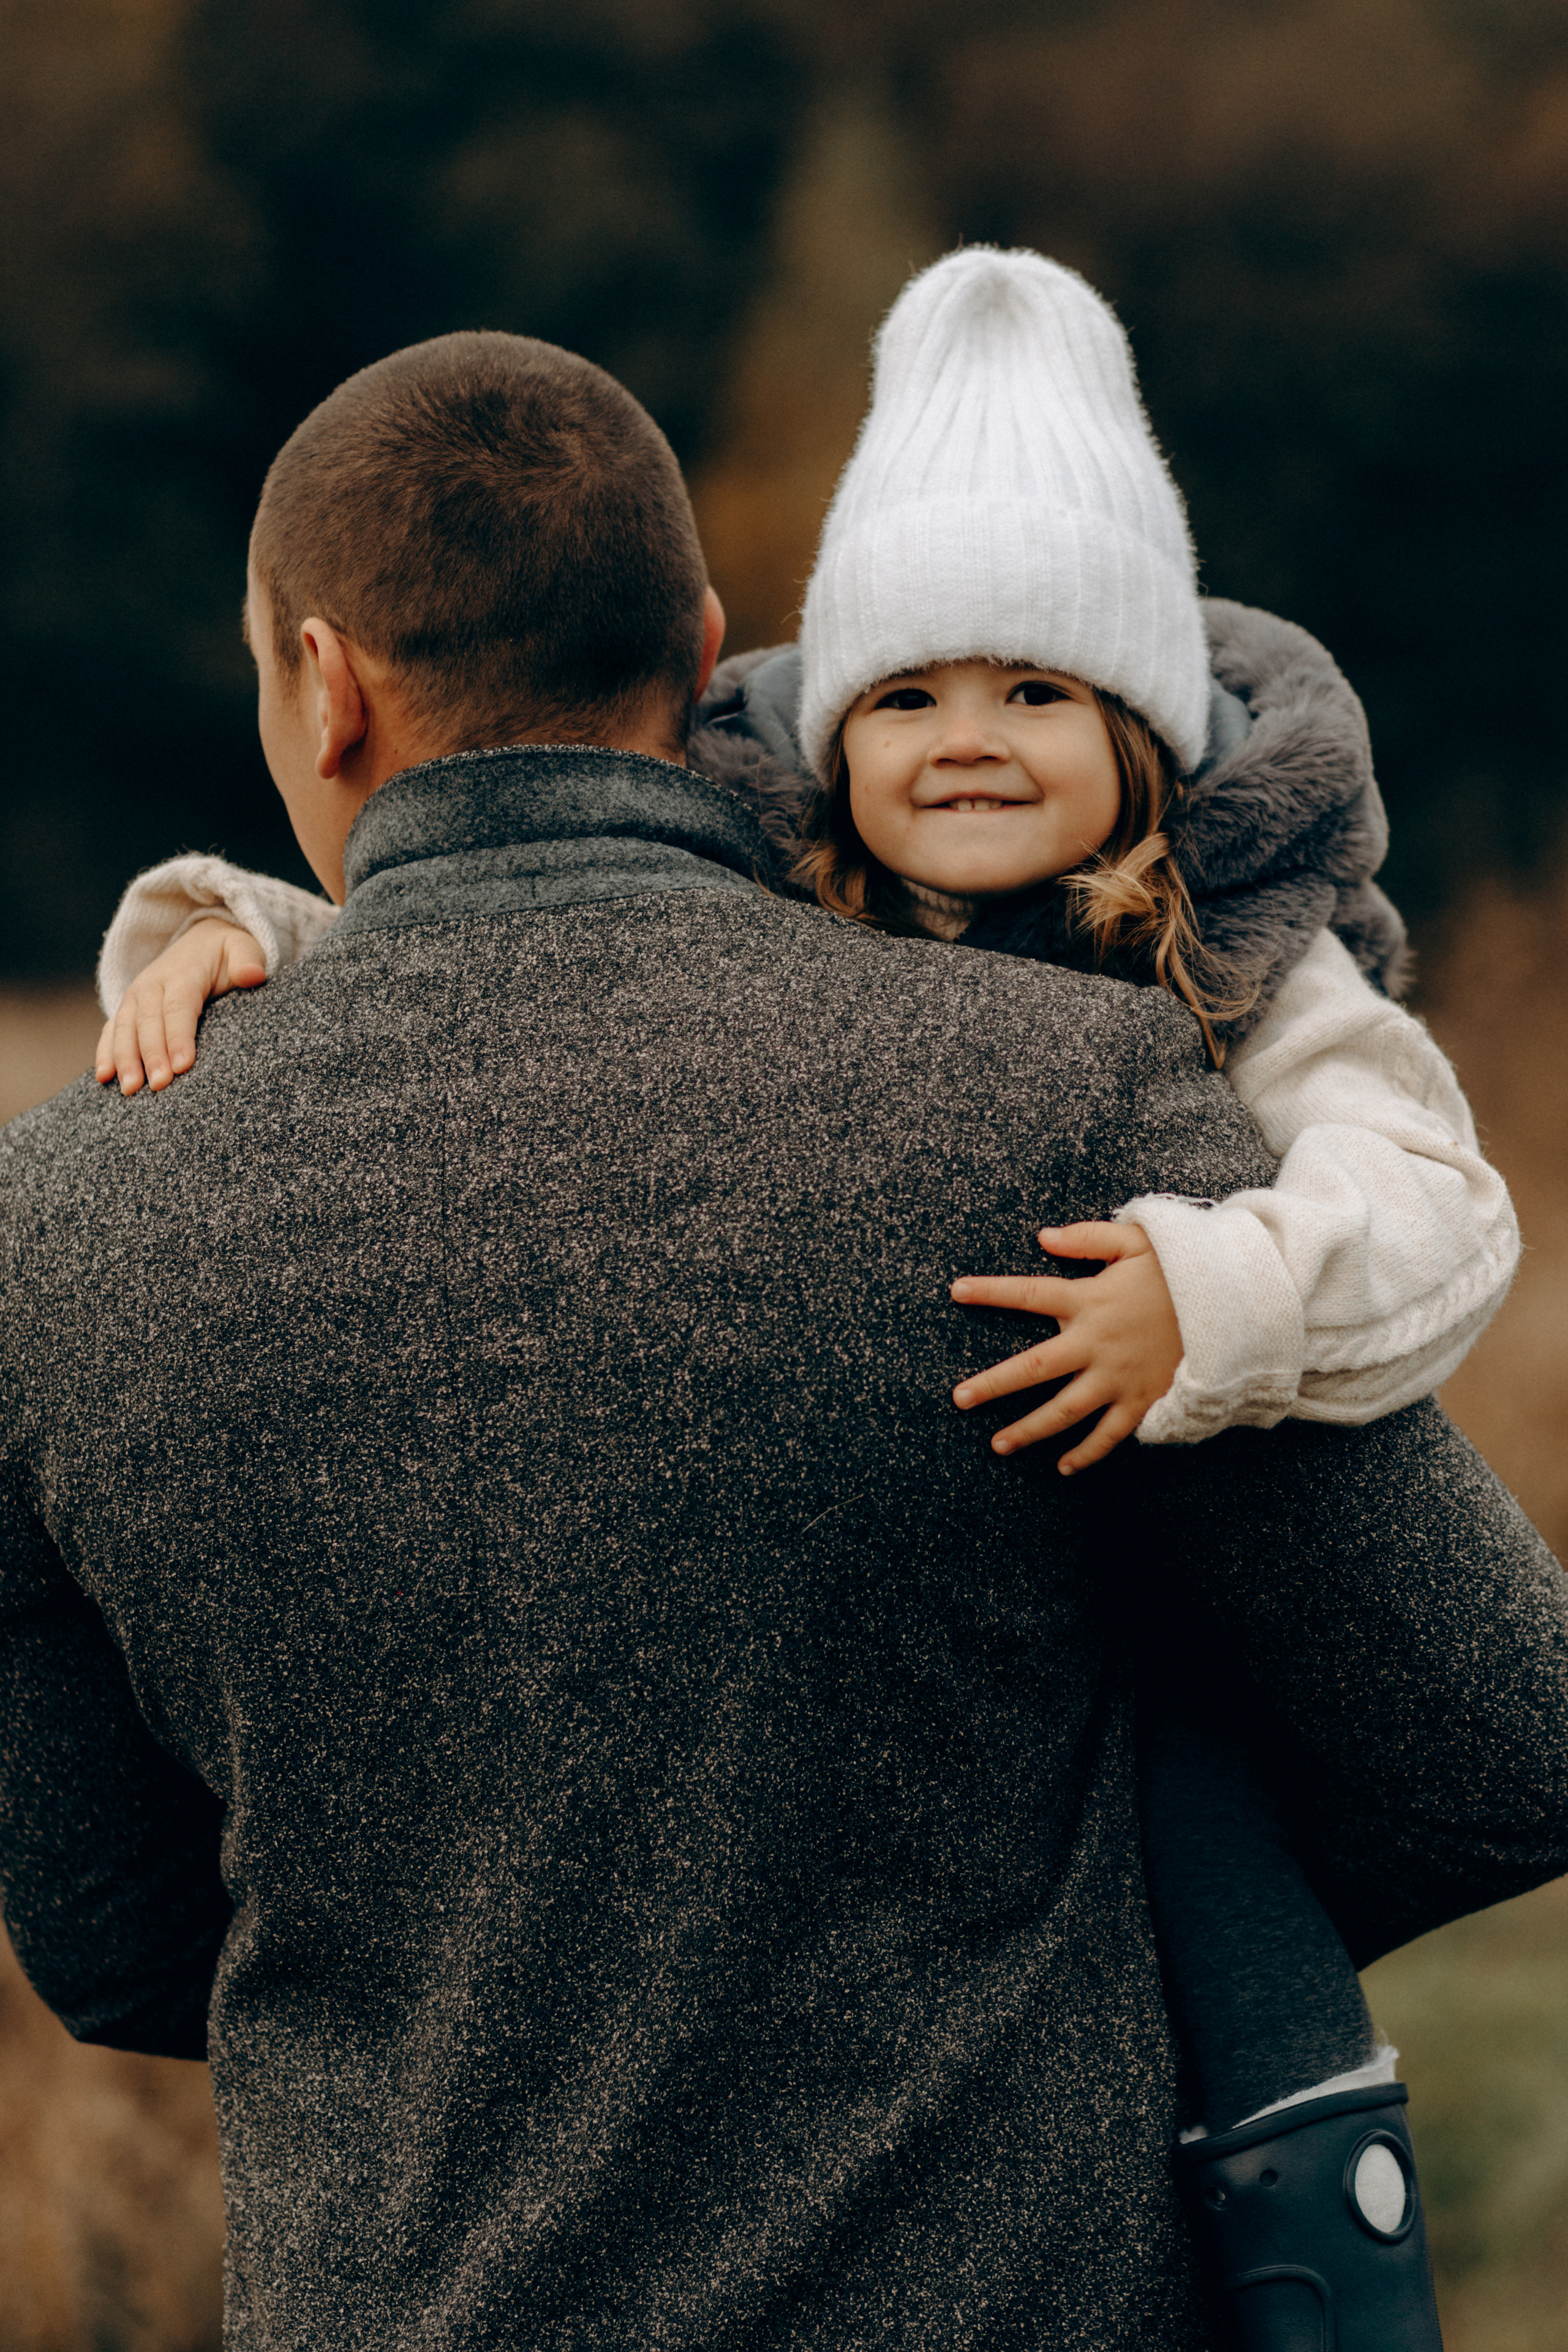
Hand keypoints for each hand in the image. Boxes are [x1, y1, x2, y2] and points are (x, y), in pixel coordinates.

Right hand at [96, 920, 266, 1095]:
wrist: (199, 940)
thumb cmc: (226, 952)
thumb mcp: (243, 947)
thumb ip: (249, 960)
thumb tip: (254, 975)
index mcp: (182, 973)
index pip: (178, 1007)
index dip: (178, 1036)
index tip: (182, 1066)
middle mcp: (152, 984)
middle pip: (148, 1022)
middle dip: (151, 1055)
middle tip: (158, 1086)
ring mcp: (135, 997)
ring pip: (124, 1028)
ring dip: (124, 1059)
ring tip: (130, 1089)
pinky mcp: (127, 1008)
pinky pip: (111, 1030)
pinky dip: (105, 1052)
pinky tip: (105, 1078)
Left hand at [949, 1222, 1182, 1473]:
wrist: (1235, 1306)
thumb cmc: (1182, 1271)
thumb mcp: (1137, 1240)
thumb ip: (1088, 1237)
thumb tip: (1043, 1236)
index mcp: (1090, 1300)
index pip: (1029, 1294)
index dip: (990, 1292)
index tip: (955, 1292)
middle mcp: (1096, 1343)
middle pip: (1033, 1368)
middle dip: (993, 1385)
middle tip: (959, 1399)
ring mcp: (1118, 1377)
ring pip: (1064, 1411)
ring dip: (1029, 1430)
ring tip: (998, 1446)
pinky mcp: (1142, 1400)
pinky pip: (1109, 1434)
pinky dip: (1087, 1454)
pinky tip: (1063, 1468)